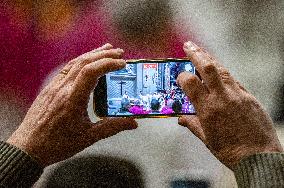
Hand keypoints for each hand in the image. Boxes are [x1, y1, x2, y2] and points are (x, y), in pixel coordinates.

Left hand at [7, 44, 137, 165]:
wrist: (29, 148)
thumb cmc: (58, 144)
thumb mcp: (88, 137)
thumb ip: (112, 127)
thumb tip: (133, 123)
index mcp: (72, 99)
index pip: (90, 72)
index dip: (108, 63)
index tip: (123, 63)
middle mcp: (62, 88)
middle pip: (83, 62)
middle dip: (103, 54)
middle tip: (119, 52)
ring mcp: (54, 87)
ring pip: (74, 63)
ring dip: (91, 54)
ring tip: (106, 50)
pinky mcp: (50, 88)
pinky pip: (67, 69)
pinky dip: (80, 61)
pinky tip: (87, 61)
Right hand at [177, 41, 282, 168]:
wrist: (259, 158)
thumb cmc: (231, 151)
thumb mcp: (207, 139)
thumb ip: (193, 124)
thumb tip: (181, 118)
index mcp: (208, 109)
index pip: (191, 83)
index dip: (182, 76)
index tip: (179, 76)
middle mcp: (223, 98)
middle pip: (209, 68)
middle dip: (197, 54)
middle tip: (189, 45)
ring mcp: (239, 95)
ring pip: (223, 70)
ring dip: (211, 60)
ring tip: (203, 53)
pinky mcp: (250, 97)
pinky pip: (235, 81)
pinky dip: (224, 75)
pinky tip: (219, 74)